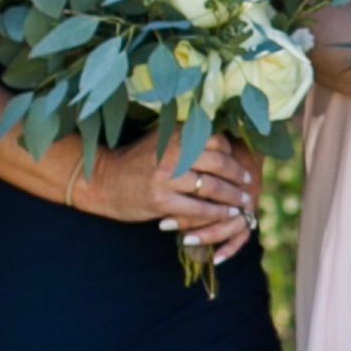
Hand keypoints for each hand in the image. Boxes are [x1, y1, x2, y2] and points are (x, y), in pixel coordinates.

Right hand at [134, 130, 260, 262]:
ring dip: (232, 197)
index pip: (215, 141)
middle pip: (218, 163)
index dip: (232, 155)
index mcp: (174, 134)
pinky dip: (216, 213)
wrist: (102, 180)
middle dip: (238, 176)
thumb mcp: (160, 141)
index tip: (241, 165)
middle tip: (248, 185)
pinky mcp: (160, 200)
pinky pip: (197, 208)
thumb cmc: (136, 162)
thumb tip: (223, 142)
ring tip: (243, 203)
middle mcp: (171, 152)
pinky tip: (226, 215)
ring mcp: (165, 176)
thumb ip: (186, 140)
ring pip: (211, 187)